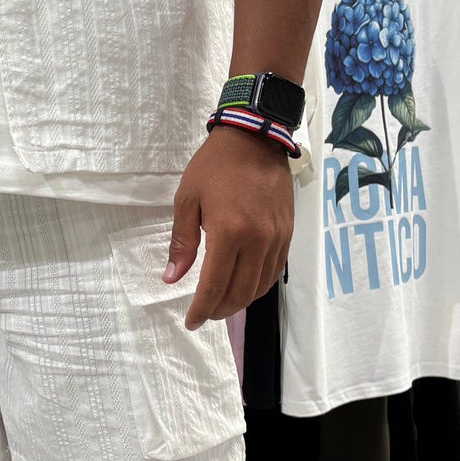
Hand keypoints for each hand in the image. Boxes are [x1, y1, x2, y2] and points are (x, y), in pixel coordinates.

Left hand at [166, 126, 294, 329]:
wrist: (255, 138)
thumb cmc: (214, 166)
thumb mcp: (187, 200)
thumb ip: (181, 242)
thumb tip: (172, 277)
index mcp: (229, 232)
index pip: (215, 286)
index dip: (201, 309)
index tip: (191, 322)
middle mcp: (257, 241)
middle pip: (240, 293)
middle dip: (220, 310)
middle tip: (204, 314)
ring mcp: (276, 238)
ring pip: (260, 286)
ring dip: (240, 302)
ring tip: (221, 303)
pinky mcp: (287, 233)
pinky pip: (274, 271)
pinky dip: (258, 286)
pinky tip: (243, 285)